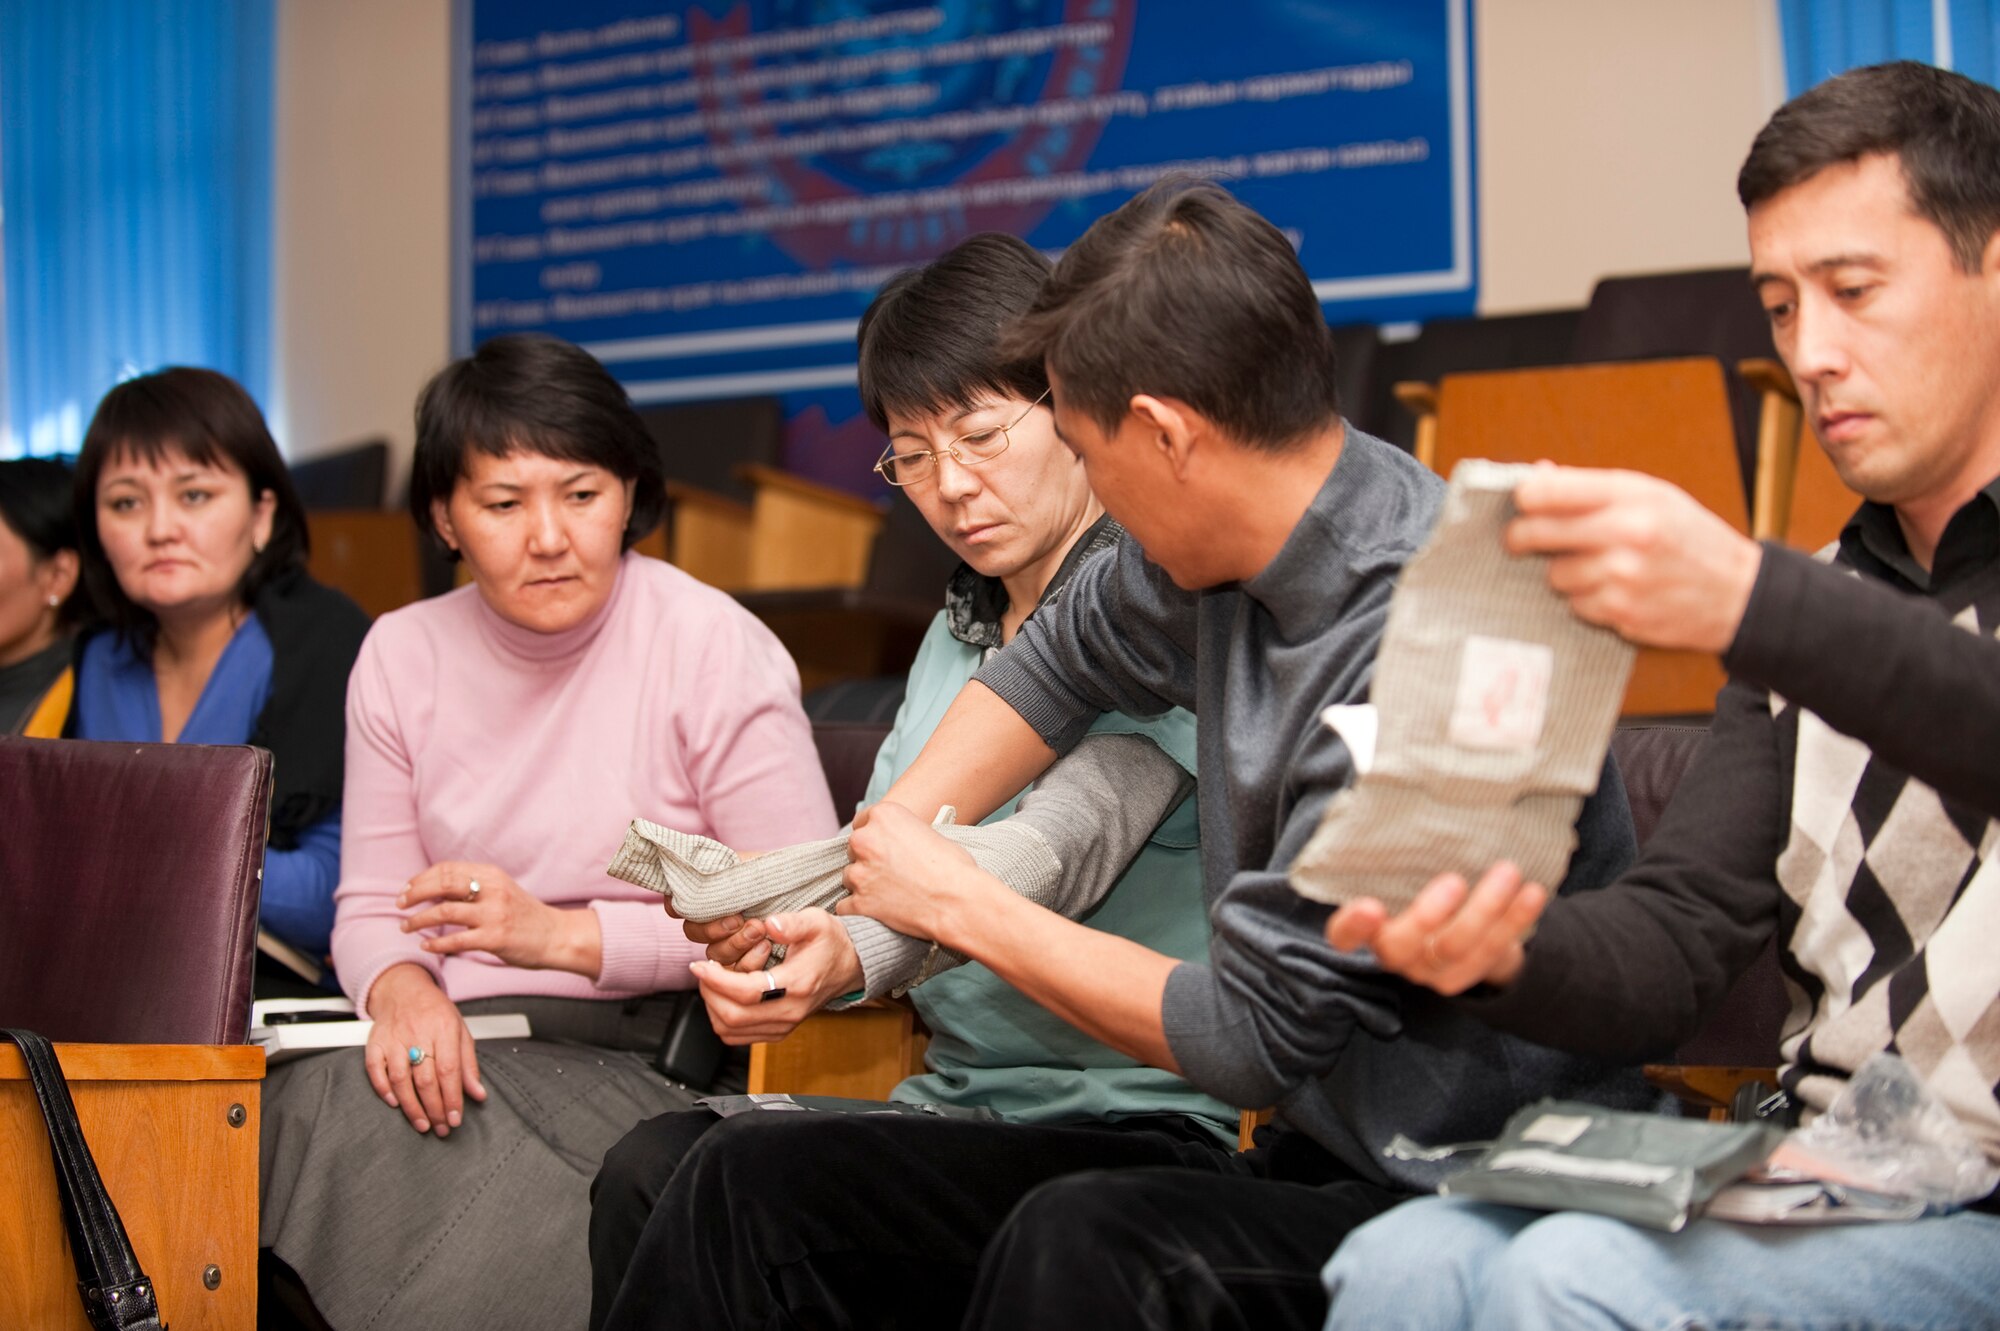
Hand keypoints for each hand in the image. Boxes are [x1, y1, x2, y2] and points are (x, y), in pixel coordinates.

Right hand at [362, 963, 486, 1136]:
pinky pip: (374, 1069)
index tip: (455, 1119)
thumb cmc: (435, 1012)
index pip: (448, 1070)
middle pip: (425, 1079)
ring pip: (400, 1078)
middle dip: (434, 1108)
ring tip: (422, 1124)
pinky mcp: (375, 1042)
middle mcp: (418, 1033)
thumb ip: (468, 1064)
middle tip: (441, 1128)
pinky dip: (383, 1089)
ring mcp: (393, 1038)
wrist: (404, 989)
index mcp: (444, 1028)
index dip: (452, 1098)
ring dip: (411, 1106)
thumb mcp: (460, 1031)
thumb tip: (479, 1094)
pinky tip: (394, 1104)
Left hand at [399, 860, 601, 977]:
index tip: (406, 890)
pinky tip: (426, 946)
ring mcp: (494, 914)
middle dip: (415, 894)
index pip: (447, 869)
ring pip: (444, 913)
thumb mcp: (501, 891)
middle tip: (399, 904)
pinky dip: (436, 943)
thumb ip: (473, 887)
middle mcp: (493, 890)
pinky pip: (456, 940)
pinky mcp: (495, 938)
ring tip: (406, 927)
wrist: (555, 936)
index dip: (421, 879)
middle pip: (442, 884)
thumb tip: (434, 888)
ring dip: (418, 920)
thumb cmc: (524, 916)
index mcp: (492, 875)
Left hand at [689, 911, 866, 1044]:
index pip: (746, 993)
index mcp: (797, 985)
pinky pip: (737, 1035)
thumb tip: (768, 925)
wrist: (850, 966)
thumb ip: (792, 923)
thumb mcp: (817, 921)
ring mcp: (784, 1025)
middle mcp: (790, 1012)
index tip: (698, 964)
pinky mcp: (778, 1031)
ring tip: (714, 981)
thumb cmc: (831, 942)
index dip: (715, 980)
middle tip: (704, 970)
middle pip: (732, 1017)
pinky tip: (725, 995)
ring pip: (730, 1030)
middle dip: (709, 992)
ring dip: (713, 1006)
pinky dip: (722, 1017)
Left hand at [837, 801, 986, 945]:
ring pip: (849, 877)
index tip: (881, 847)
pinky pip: (846, 906)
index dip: (874, 836)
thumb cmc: (954, 868)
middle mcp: (865, 840)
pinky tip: (879, 911)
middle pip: (854, 849)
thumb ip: (903, 833)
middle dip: (868, 860)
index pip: (862, 821)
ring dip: (864, 885)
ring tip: (891, 894)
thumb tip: (897, 843)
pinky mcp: (858, 903)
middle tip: (890, 873)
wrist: (959, 901)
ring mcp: (859, 873)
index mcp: (884, 816)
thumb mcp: (929, 833)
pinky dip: (859, 910)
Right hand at [1323, 862, 1548, 995]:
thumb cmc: (1422, 877)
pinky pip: (1492, 952)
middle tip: (1455, 881)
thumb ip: (1395, 842)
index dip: (1353, 926)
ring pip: (1455, 948)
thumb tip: (1401, 778)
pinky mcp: (1468, 974)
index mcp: (1367, 926)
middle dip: (1428, 916)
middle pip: (1402, 946)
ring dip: (1484, 911)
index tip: (1371, 906)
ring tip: (1508, 871)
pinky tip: (1533, 893)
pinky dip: (1514, 921)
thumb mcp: (1403, 863)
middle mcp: (1394, 952)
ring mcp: (1430, 969)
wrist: (1463, 922)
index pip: (1344, 934)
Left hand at [1507, 466, 1761, 654]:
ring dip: (1565, 574)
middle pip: (1536, 534)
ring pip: (1555, 575)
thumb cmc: (1691, 539)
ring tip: (1599, 567)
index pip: (1549, 491)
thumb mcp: (1653, 496)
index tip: (1519, 503)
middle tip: (1519, 540)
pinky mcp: (1621, 613)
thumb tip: (1537, 477)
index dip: (1524, 498)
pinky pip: (1576, 606)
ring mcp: (1622, 577)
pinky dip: (1587, 601)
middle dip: (1521, 538)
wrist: (1740, 593)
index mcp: (1633, 496)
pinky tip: (1615, 592)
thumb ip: (1593, 488)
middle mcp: (1626, 533)